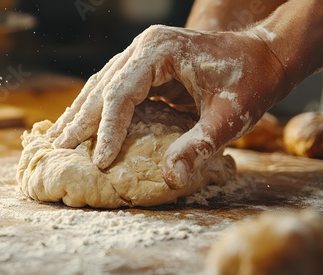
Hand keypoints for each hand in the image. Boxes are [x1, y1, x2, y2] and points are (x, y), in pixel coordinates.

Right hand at [47, 25, 287, 187]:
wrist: (264, 55)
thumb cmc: (250, 80)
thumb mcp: (229, 117)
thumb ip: (199, 146)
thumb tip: (170, 179)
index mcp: (160, 51)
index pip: (121, 93)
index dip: (108, 129)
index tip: (101, 162)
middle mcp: (145, 47)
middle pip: (103, 86)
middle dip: (81, 120)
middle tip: (58, 148)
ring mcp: (143, 53)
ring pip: (102, 84)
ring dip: (82, 112)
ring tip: (58, 136)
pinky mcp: (147, 65)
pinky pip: (114, 87)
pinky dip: (97, 107)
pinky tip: (83, 123)